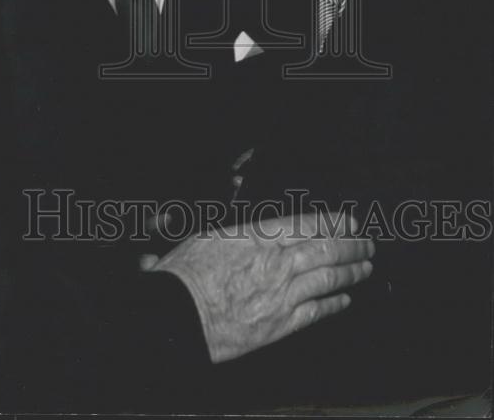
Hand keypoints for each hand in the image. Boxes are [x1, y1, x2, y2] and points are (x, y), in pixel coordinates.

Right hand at [152, 213, 373, 362]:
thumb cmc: (186, 274)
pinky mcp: (280, 324)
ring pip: (327, 278)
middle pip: (325, 249)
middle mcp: (276, 262)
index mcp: (258, 236)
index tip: (349, 221)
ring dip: (350, 272)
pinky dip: (334, 304)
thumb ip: (238, 234)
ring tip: (365, 268)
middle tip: (366, 243)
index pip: (306, 224)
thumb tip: (254, 231)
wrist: (179, 315)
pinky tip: (345, 299)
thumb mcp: (210, 236)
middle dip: (351, 245)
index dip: (333, 222)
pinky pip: (316, 312)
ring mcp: (281, 293)